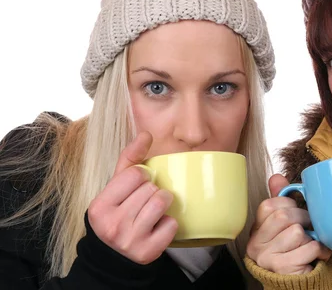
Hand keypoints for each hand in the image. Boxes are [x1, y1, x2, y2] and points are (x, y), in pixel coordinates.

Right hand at [88, 132, 177, 264]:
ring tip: (153, 212)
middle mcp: (112, 225)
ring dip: (163, 204)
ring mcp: (129, 241)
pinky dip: (169, 224)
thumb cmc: (117, 214)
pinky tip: (157, 228)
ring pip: (162, 203)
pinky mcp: (148, 252)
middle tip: (143, 203)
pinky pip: (172, 224)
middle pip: (151, 189)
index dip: (141, 177)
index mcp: (99, 206)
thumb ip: (130, 159)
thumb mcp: (116, 188)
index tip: (136, 187)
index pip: (135, 174)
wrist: (113, 257)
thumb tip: (146, 134)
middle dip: (152, 191)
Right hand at [247, 174, 331, 274]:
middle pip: (284, 216)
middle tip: (309, 227)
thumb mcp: (283, 225)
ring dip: (311, 237)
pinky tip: (318, 254)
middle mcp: (256, 244)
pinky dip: (319, 250)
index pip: (269, 205)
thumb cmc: (290, 250)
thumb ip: (279, 201)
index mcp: (255, 230)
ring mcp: (267, 258)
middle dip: (303, 219)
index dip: (289, 205)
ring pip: (297, 232)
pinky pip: (308, 248)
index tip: (296, 212)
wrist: (295, 284)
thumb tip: (276, 177)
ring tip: (311, 243)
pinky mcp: (283, 269)